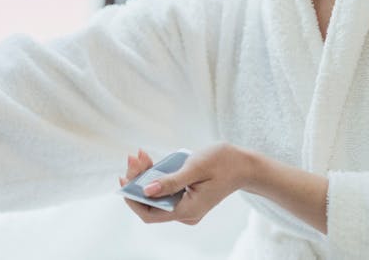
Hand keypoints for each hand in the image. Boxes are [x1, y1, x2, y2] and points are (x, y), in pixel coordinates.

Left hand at [119, 143, 251, 225]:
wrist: (244, 164)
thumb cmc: (223, 163)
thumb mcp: (194, 168)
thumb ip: (170, 181)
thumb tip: (146, 191)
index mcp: (187, 210)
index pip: (150, 214)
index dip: (133, 200)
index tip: (123, 180)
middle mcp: (185, 213)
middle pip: (151, 202)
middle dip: (138, 181)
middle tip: (133, 157)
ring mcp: (186, 206)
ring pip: (156, 194)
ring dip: (145, 175)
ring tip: (139, 154)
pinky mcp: (186, 197)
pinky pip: (165, 189)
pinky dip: (156, 175)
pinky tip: (148, 159)